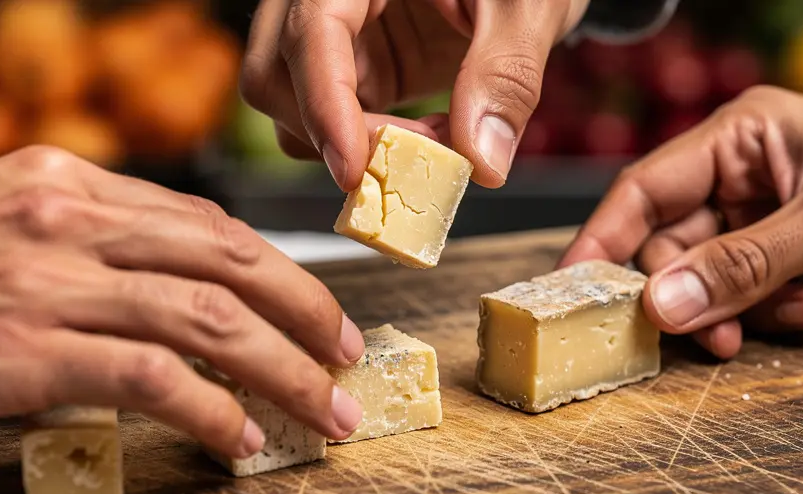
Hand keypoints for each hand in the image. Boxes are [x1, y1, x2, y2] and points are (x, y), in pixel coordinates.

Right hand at [0, 146, 364, 457]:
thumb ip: (82, 248)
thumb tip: (169, 298)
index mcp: (64, 183)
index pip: (204, 222)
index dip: (276, 269)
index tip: (315, 310)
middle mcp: (65, 217)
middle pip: (226, 260)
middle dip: (305, 312)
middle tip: (346, 355)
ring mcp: (45, 281)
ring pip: (208, 321)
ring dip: (284, 372)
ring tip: (323, 411)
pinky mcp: (23, 350)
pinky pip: (153, 380)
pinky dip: (212, 413)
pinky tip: (240, 439)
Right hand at [240, 0, 589, 190]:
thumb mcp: (527, 7)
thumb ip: (504, 76)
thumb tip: (481, 161)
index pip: (312, 30)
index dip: (325, 103)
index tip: (354, 169)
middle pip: (275, 72)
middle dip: (334, 133)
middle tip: (417, 157)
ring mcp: (335, 33)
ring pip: (289, 105)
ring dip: (353, 145)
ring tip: (437, 140)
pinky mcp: (352, 65)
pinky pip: (328, 121)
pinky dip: (369, 147)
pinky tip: (429, 138)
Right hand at [560, 86, 802, 358]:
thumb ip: (741, 265)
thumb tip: (659, 305)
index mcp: (744, 137)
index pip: (647, 188)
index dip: (603, 238)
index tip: (570, 287)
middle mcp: (744, 176)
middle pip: (669, 244)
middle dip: (684, 291)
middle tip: (699, 333)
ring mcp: (763, 222)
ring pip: (704, 279)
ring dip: (732, 311)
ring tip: (781, 320)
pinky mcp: (786, 262)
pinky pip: (743, 299)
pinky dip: (766, 316)